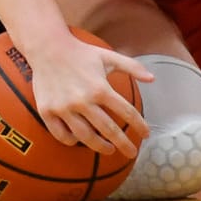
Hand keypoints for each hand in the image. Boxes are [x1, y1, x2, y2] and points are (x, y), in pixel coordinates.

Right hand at [27, 35, 152, 155]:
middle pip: (108, 130)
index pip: (126, 112)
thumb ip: (132, 67)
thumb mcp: (108, 56)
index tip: (146, 135)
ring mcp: (64, 108)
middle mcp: (83, 100)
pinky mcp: (47, 111)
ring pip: (85, 137)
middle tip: (132, 153)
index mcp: (100, 88)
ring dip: (100, 146)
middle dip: (124, 144)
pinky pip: (61, 135)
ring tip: (109, 149)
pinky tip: (79, 140)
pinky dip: (72, 141)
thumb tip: (153, 79)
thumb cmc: (81, 53)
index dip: (140, 125)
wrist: (47, 47)